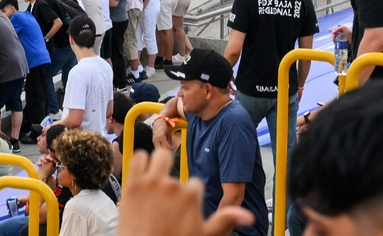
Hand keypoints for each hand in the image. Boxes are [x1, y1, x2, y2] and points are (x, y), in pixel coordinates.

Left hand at [119, 145, 253, 235]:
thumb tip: (249, 216)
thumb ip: (225, 221)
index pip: (195, 184)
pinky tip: (142, 175)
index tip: (182, 209)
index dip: (190, 197)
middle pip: (178, 167)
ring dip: (157, 165)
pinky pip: (138, 157)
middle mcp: (172, 185)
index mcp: (191, 195)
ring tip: (155, 181)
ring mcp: (152, 183)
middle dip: (172, 176)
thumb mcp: (204, 235)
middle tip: (166, 194)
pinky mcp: (133, 184)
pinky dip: (141, 162)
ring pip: (159, 155)